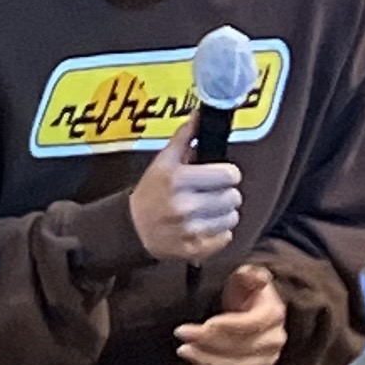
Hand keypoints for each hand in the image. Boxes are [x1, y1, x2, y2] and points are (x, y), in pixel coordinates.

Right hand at [127, 112, 243, 261]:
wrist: (131, 229)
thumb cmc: (150, 193)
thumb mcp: (163, 161)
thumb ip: (184, 137)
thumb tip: (199, 115)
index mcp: (178, 179)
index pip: (229, 175)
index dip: (228, 174)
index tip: (221, 175)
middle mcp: (184, 205)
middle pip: (233, 197)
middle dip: (226, 194)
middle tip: (213, 193)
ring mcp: (189, 230)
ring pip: (232, 218)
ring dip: (224, 213)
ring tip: (209, 210)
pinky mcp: (193, 249)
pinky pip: (226, 238)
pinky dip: (219, 233)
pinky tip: (205, 225)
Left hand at [177, 261, 288, 364]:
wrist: (252, 312)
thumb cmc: (244, 294)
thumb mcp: (243, 277)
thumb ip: (249, 274)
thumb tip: (258, 276)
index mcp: (273, 314)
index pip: (247, 325)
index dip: (222, 327)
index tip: (200, 325)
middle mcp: (274, 340)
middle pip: (240, 348)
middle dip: (208, 344)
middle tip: (183, 338)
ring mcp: (267, 361)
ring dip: (208, 363)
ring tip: (185, 352)